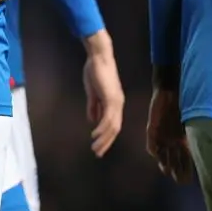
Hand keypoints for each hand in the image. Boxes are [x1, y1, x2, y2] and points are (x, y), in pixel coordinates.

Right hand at [82, 31, 124, 156]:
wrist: (98, 57)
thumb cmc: (95, 71)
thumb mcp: (93, 93)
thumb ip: (93, 106)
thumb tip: (92, 120)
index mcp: (115, 103)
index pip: (113, 124)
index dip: (106, 136)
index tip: (98, 146)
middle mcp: (118, 104)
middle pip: (115, 129)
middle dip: (106, 142)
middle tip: (97, 153)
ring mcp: (116, 102)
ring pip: (112, 127)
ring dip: (104, 139)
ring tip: (95, 148)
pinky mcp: (111, 99)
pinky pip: (108, 118)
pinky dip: (102, 129)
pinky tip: (95, 135)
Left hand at [146, 85, 191, 182]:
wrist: (169, 90)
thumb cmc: (186, 104)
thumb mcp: (193, 121)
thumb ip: (199, 133)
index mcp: (183, 139)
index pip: (186, 159)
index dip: (187, 169)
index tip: (190, 179)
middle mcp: (171, 140)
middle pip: (174, 160)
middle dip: (177, 170)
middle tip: (180, 180)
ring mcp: (161, 135)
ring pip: (162, 155)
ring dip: (165, 163)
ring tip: (168, 172)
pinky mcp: (151, 129)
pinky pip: (151, 144)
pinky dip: (154, 150)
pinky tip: (157, 155)